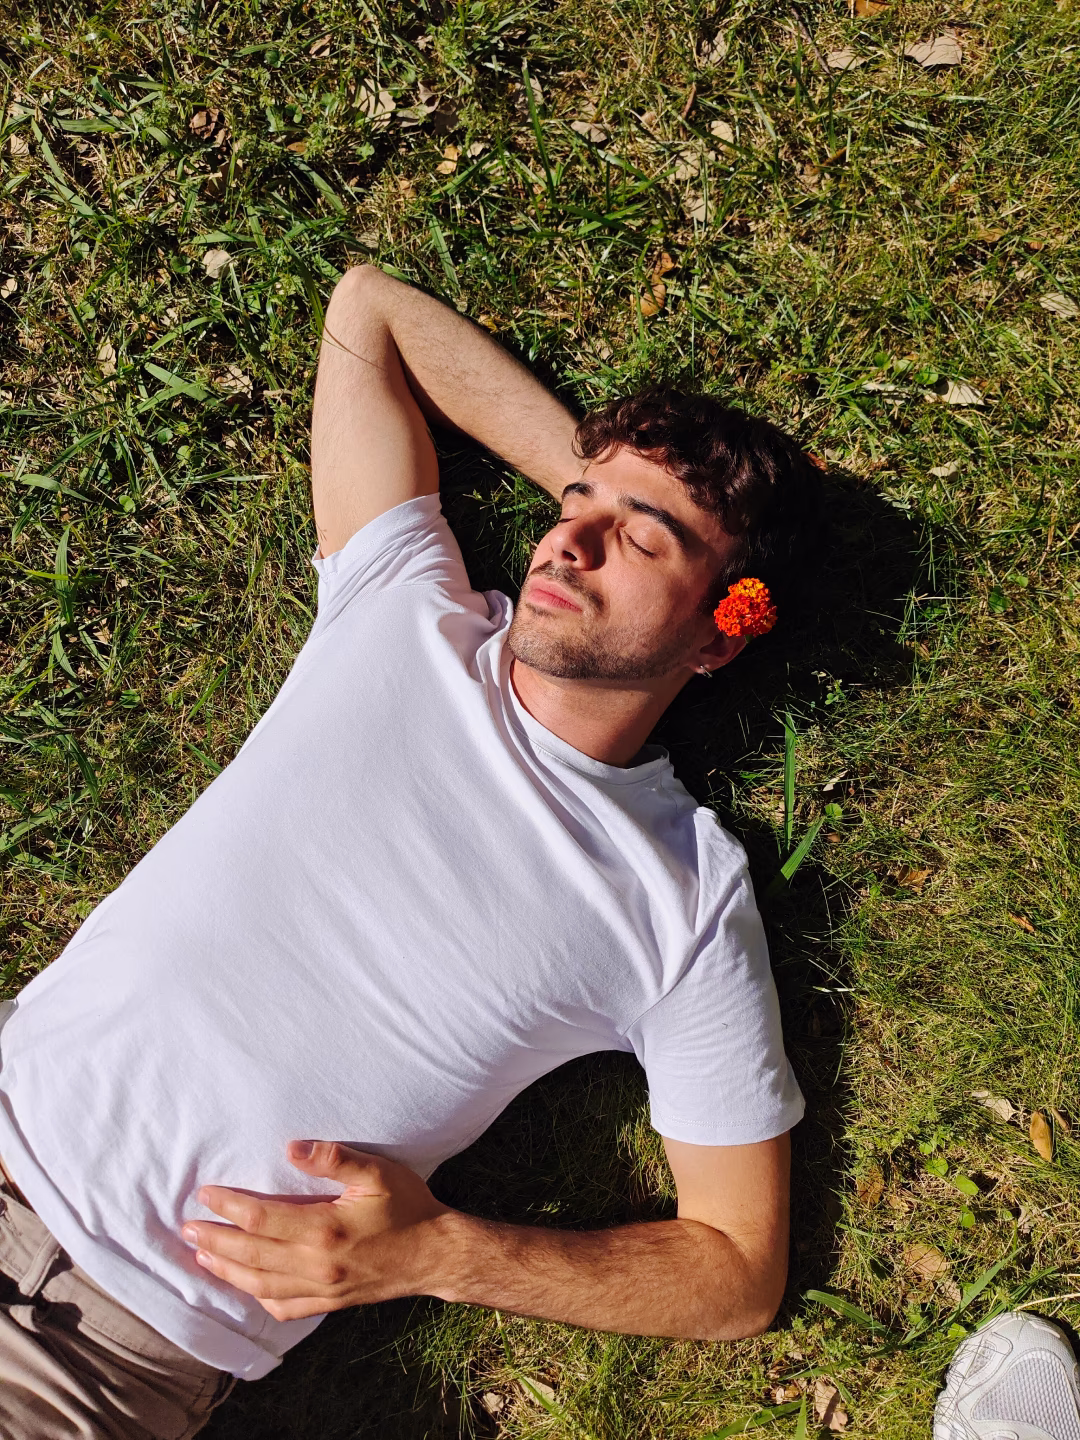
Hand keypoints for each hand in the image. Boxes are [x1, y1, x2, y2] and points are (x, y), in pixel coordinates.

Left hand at [182, 1141, 453, 1321]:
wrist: (434, 1254)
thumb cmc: (407, 1205)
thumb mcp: (377, 1172)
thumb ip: (334, 1158)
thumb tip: (292, 1147)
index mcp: (324, 1229)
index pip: (261, 1218)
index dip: (228, 1206)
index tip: (205, 1194)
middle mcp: (316, 1264)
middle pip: (250, 1254)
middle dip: (214, 1240)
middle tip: (186, 1228)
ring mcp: (321, 1289)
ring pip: (259, 1284)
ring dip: (226, 1270)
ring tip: (201, 1256)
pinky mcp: (329, 1303)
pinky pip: (283, 1306)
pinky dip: (256, 1297)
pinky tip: (244, 1285)